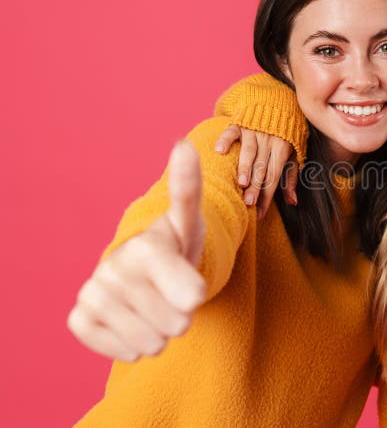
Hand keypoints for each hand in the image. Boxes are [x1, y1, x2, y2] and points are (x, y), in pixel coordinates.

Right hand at [67, 141, 206, 361]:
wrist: (142, 268)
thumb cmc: (174, 243)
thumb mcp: (190, 219)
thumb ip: (189, 188)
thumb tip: (184, 144)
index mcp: (146, 248)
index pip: (192, 298)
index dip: (198, 296)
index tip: (192, 283)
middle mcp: (113, 268)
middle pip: (177, 325)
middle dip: (181, 315)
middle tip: (171, 293)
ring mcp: (93, 294)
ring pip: (151, 343)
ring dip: (160, 332)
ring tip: (154, 305)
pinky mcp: (79, 318)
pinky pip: (121, 350)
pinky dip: (134, 344)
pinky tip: (133, 321)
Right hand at [215, 125, 297, 217]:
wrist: (276, 101)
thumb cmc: (285, 134)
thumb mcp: (293, 153)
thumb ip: (291, 177)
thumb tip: (293, 201)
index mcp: (283, 149)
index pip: (274, 176)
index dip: (267, 195)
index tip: (259, 213)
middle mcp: (269, 140)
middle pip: (261, 166)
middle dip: (256, 185)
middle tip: (249, 202)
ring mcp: (254, 131)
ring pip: (249, 151)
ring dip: (245, 166)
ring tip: (241, 182)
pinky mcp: (239, 123)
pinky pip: (231, 131)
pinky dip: (225, 140)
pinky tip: (219, 150)